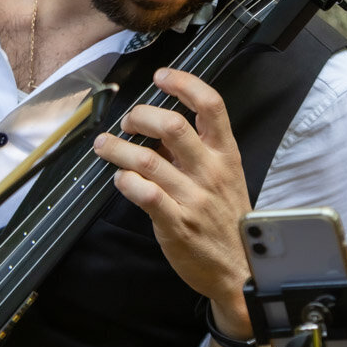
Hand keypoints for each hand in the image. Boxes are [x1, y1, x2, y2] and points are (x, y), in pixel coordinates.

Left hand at [92, 67, 251, 328]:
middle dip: (140, 116)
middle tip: (127, 121)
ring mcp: (193, 198)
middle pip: (172, 125)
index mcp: (227, 155)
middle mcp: (211, 172)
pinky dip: (125, 182)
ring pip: (148, 160)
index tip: (161, 76)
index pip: (211, 105)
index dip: (184, 83)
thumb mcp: (227, 178)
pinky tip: (119, 180)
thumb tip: (157, 132)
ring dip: (118, 148)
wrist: (241, 270)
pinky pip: (144, 194)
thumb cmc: (227, 221)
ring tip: (104, 145)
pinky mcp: (176, 224)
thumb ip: (196, 153)